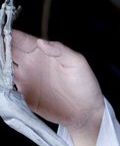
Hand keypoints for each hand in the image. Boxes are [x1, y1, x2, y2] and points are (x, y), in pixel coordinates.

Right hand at [10, 30, 103, 145]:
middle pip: (9, 50)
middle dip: (0, 47)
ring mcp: (25, 78)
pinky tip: (0, 77)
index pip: (21, 39)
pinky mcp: (23, 94)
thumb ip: (60, 50)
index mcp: (42, 52)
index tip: (1, 33)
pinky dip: (2, 80)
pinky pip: (7, 85)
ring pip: (5, 67)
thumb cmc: (85, 84)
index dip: (9, 35)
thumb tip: (41, 42)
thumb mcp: (77, 63)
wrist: (85, 112)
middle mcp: (30, 63)